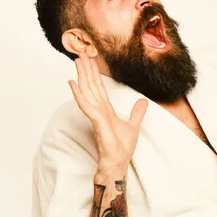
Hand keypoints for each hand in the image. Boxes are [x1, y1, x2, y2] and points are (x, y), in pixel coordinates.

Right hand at [68, 52, 148, 170]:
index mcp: (106, 110)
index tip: (90, 60)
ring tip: (76, 61)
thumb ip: (137, 113)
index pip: (99, 88)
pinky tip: (72, 83)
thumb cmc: (122, 148)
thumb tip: (144, 101)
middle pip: (91, 85)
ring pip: (87, 91)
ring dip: (81, 75)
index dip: (94, 74)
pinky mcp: (96, 121)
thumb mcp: (133, 125)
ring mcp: (96, 115)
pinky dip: (78, 94)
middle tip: (80, 53)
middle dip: (86, 69)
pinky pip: (85, 105)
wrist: (118, 163)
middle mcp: (99, 110)